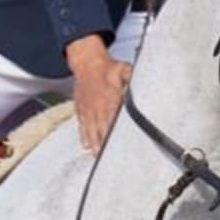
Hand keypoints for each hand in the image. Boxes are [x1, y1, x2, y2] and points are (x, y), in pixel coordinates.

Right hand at [66, 34, 131, 154]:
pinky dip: (83, 135)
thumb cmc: (108, 68)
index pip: (112, 117)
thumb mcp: (122, 68)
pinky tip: (85, 145)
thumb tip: (139, 79)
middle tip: (105, 155)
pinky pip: (82, 124)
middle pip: (101, 127)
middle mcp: (98, 105)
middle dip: (103, 141)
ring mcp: (88, 108)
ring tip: (95, 154)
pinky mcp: (81, 109)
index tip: (116, 142)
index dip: (114, 130)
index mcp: (109, 97)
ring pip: (90, 128)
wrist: (87, 63)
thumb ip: (130, 76)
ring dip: (93, 142)